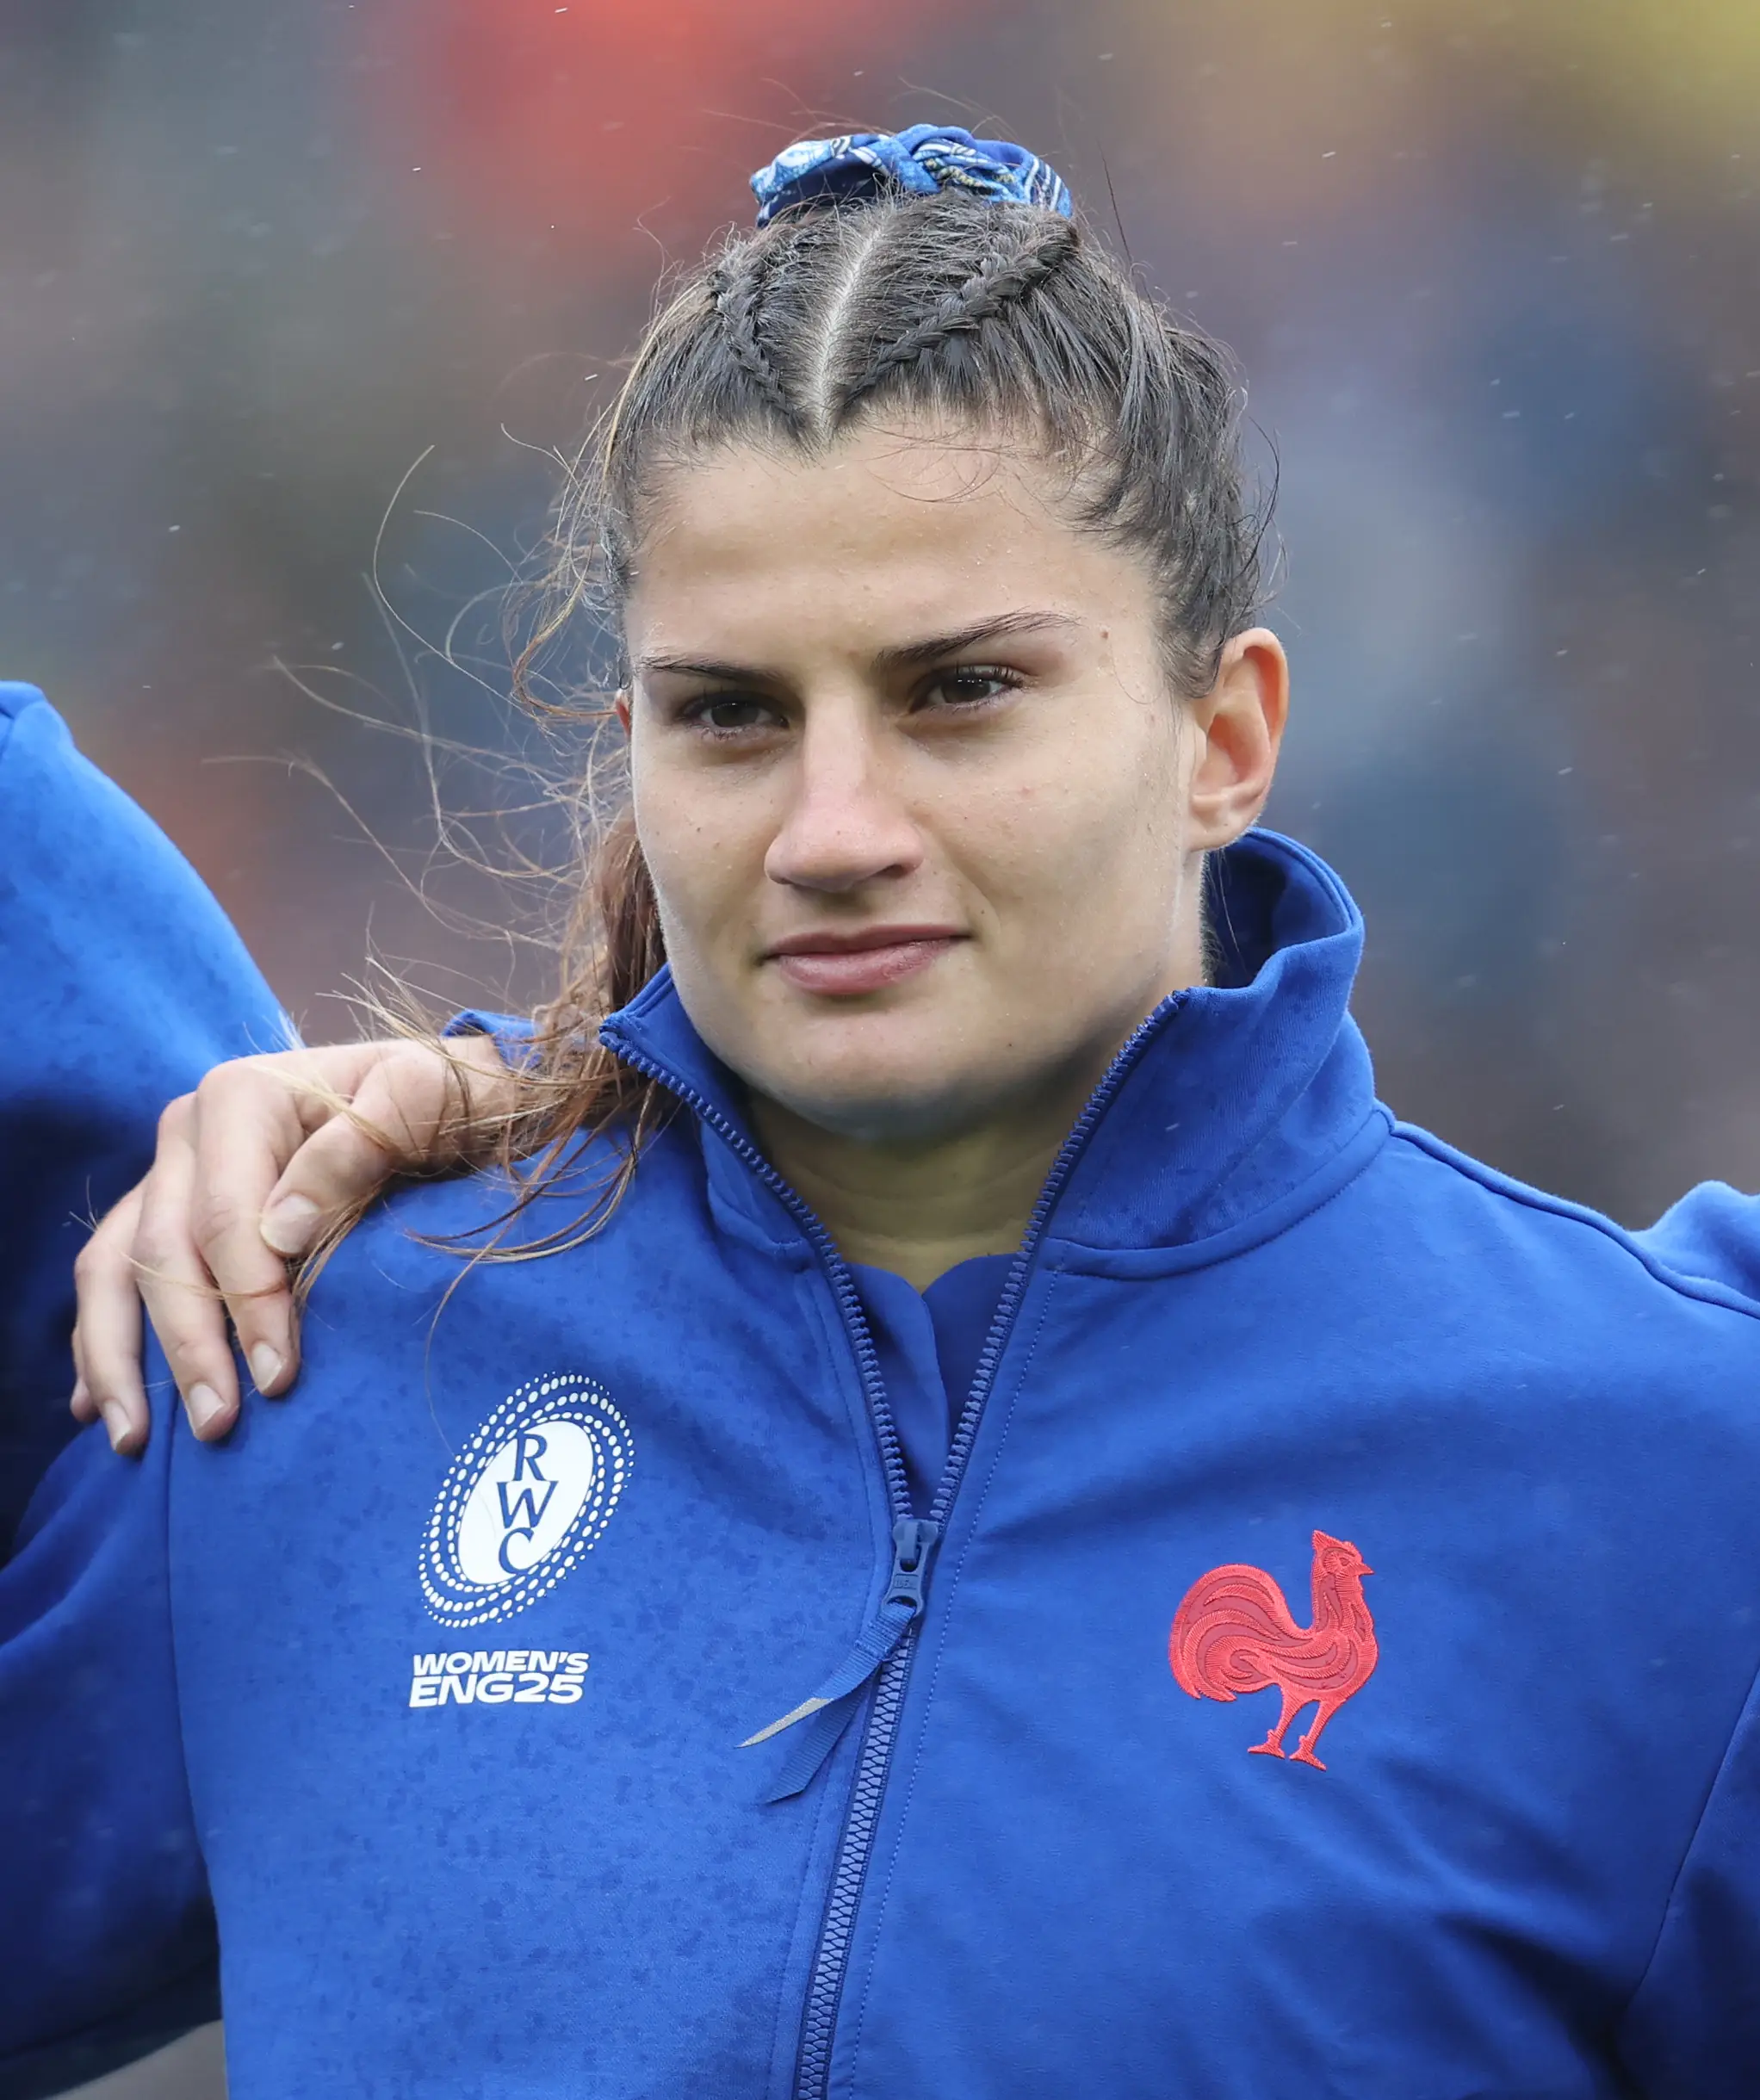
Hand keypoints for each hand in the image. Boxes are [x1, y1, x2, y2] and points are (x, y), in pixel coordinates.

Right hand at [70, 1034, 515, 1452]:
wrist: (438, 1097)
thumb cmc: (436, 1102)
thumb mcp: (422, 1099)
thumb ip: (359, 1147)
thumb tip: (282, 1227)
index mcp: (240, 1096)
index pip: (225, 1217)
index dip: (247, 1302)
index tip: (279, 1377)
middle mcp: (187, 1132)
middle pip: (163, 1253)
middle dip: (188, 1347)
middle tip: (218, 1426)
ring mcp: (168, 1173)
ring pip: (114, 1270)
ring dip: (117, 1359)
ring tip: (135, 1441)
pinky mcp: (164, 1211)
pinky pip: (109, 1278)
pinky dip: (100, 1342)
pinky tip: (98, 1407)